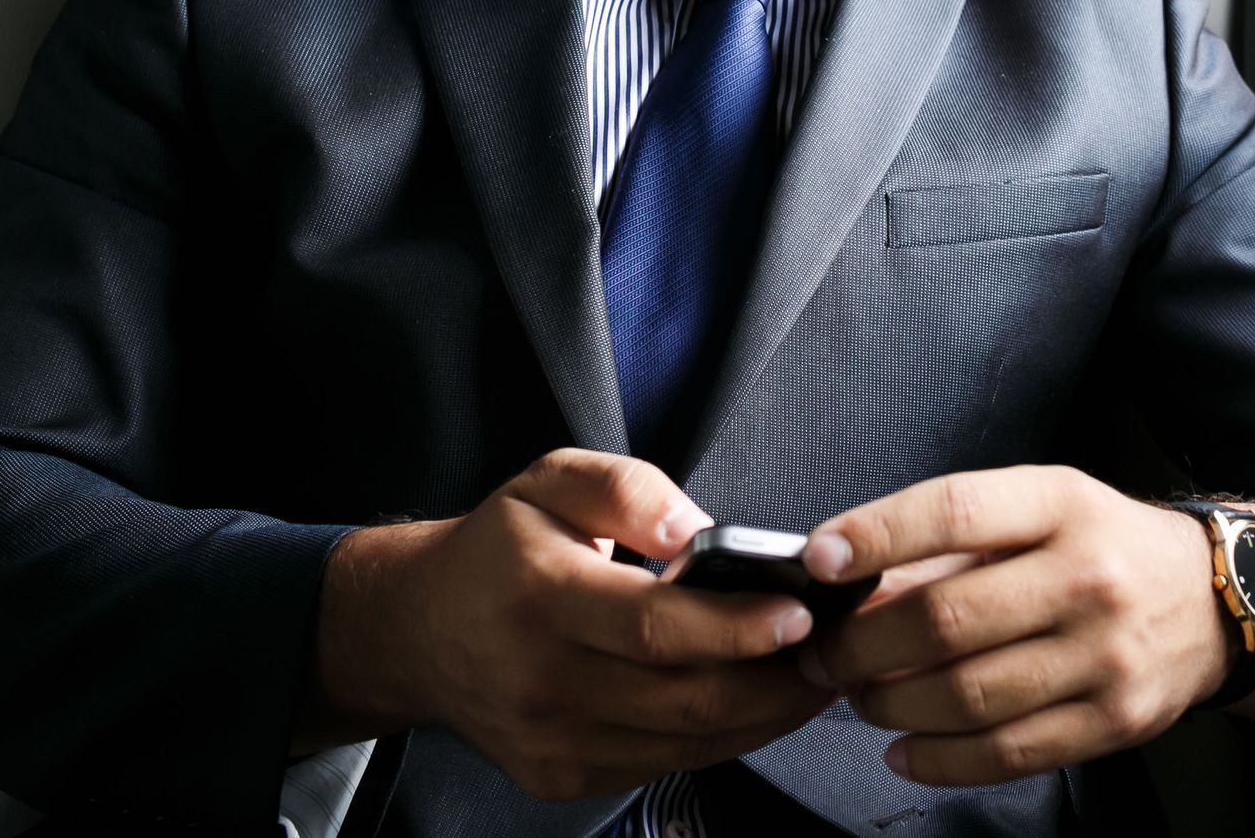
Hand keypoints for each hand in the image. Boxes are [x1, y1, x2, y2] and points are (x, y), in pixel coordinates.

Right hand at [298, 448, 834, 799]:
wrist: (420, 629)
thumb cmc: (499, 547)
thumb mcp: (551, 479)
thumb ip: (627, 488)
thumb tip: (697, 528)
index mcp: (540, 596)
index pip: (652, 628)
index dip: (734, 627)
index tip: (799, 613)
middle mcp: (542, 680)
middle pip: (682, 699)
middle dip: (773, 680)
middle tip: (834, 650)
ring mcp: (551, 741)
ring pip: (684, 742)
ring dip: (763, 714)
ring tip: (814, 674)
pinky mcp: (561, 776)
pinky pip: (664, 763)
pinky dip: (723, 736)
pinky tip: (758, 701)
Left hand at [794, 466, 1231, 786]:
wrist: (1213, 601)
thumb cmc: (1099, 543)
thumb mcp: (1037, 508)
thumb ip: (949, 543)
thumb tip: (852, 582)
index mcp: (1059, 505)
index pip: (954, 511)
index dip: (877, 534)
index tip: (819, 559)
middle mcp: (1087, 577)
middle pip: (947, 619)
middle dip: (862, 644)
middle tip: (822, 653)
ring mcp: (1105, 656)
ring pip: (967, 696)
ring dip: (889, 704)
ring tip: (855, 696)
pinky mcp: (1113, 722)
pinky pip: (1006, 753)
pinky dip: (937, 760)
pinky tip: (900, 748)